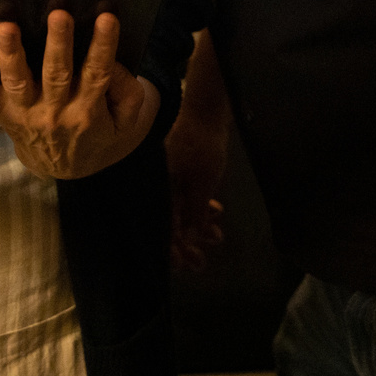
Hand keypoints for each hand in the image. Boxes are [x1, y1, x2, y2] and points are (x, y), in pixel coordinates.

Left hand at [0, 10, 159, 179]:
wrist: (66, 168)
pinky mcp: (3, 112)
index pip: (98, 75)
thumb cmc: (100, 131)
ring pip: (18, 81)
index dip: (103, 47)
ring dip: (11, 52)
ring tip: (6, 25)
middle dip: (58, 43)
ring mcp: (25, 113)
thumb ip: (126, 91)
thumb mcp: (127, 121)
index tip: (107, 18)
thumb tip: (113, 61)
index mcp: (88, 112)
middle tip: (59, 14)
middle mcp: (55, 112)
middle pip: (56, 74)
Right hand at [164, 110, 227, 270]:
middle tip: (201, 263)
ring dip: (198, 226)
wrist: (206, 109)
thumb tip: (191, 238)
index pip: (162, 228)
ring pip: (180, 210)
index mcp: (157, 190)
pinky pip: (186, 195)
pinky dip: (200, 206)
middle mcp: (158, 186)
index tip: (186, 266)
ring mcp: (168, 177)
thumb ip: (196, 212)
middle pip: (168, 223)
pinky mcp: (179, 169)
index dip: (173, 250)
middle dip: (186, 244)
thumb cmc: (202, 147)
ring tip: (217, 237)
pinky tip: (216, 212)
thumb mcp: (202, 184)